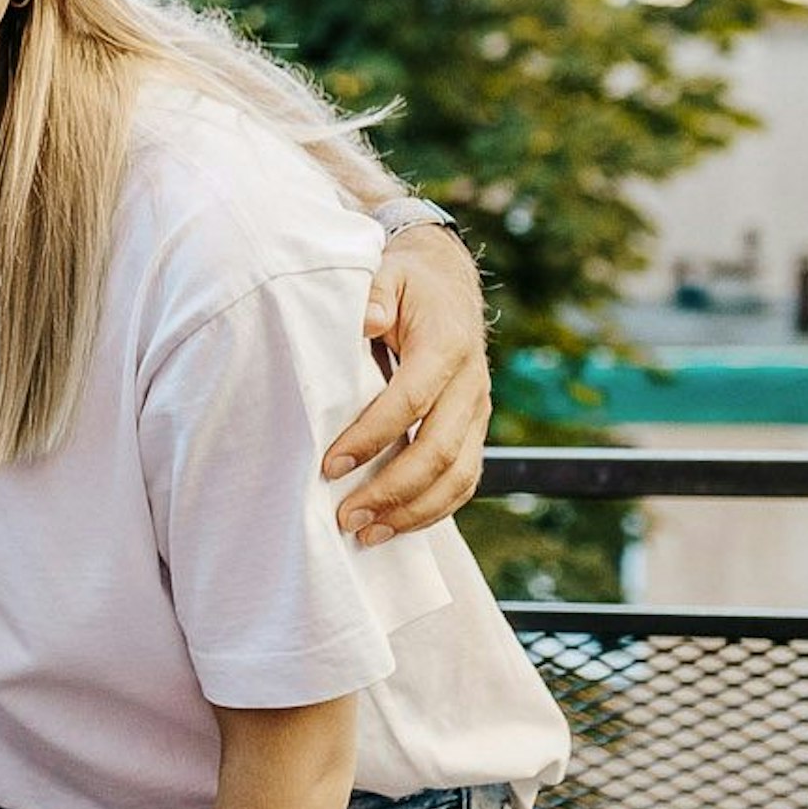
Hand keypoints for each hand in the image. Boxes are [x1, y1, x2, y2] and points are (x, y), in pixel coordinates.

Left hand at [325, 224, 489, 545]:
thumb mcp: (385, 274)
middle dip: (391, 490)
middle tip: (345, 517)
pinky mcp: (473, 427)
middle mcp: (471, 383)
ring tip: (366, 535)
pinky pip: (464, 478)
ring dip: (414, 511)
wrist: (447, 283)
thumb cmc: (404, 283)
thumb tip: (364, 320)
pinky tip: (394, 527)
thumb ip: (372, 295)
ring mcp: (478, 410)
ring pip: (459, 474)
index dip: (371, 437)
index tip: (330, 465)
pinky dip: (434, 509)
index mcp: (446, 346)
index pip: (409, 401)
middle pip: (439, 449)